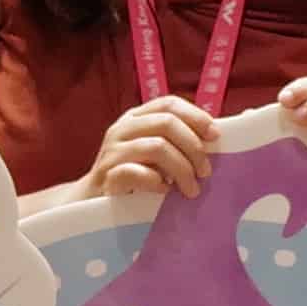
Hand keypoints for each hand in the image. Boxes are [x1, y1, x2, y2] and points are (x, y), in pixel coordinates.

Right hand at [83, 99, 219, 203]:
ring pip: (156, 147)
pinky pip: (136, 173)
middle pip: (166, 123)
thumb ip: (175, 142)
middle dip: (192, 147)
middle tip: (205, 172)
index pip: (168, 104)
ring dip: (182, 169)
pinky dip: (156, 182)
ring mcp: (112, 151)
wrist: (92, 202)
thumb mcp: (152, 154)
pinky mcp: (106, 176)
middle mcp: (122, 129)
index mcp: (136, 118)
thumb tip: (213, 139)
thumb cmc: (132, 177)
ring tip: (191, 189)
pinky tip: (164, 192)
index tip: (214, 136)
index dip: (195, 116)